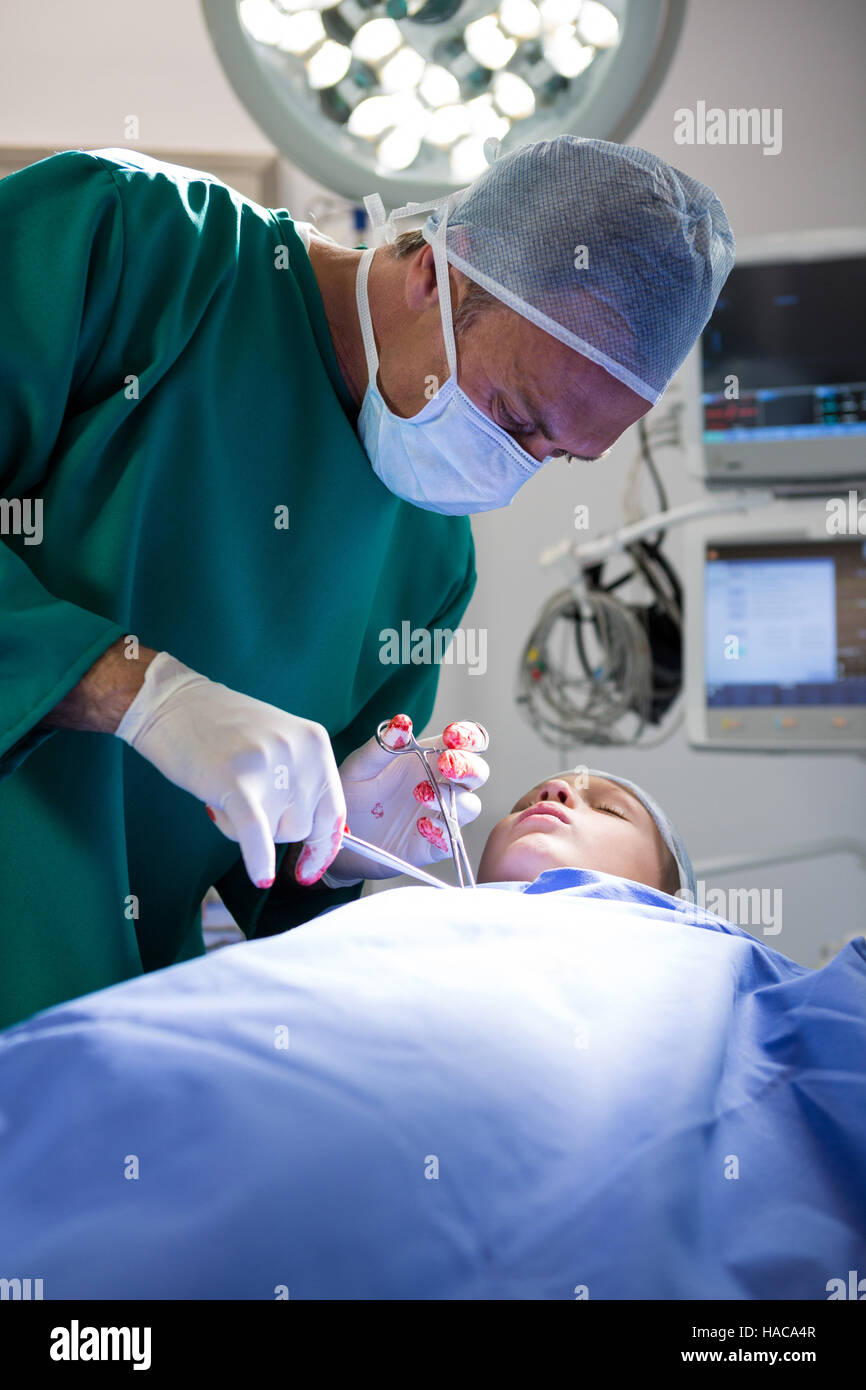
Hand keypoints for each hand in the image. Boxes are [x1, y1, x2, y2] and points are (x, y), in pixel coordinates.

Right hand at [114, 653, 344, 887]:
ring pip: (275, 833)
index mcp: (316, 743)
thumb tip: (322, 839)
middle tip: (241, 802)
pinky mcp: (236, 780)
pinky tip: (260, 877)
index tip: (310, 870)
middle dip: (273, 829)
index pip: (334, 810)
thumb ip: (300, 781)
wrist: (172, 703)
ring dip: (248, 829)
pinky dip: (258, 858)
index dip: (324, 846)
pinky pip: (255, 833)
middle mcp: (300, 752)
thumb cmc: (222, 729)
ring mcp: (270, 765)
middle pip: (302, 827)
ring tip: (224, 795)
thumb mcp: (278, 744)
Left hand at [323, 713, 488, 884]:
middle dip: (468, 766)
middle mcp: (441, 785)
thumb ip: (382, 746)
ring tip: (421, 793)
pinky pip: (451, 840)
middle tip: (446, 763)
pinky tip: (420, 826)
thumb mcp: (360, 766)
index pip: (464, 743)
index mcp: (428, 759)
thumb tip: (403, 722)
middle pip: (477, 773)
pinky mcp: (432, 845)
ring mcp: (439, 816)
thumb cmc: (351, 793)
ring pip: (471, 805)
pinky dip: (442, 832)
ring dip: (454, 798)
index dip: (467, 737)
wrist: (335, 835)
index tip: (453, 735)